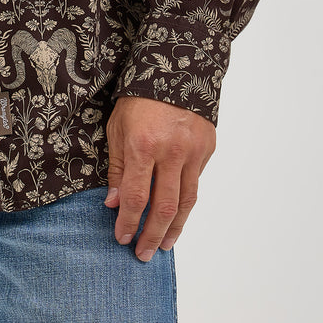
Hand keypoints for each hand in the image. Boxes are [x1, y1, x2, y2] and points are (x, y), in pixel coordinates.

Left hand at [104, 95, 216, 261]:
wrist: (175, 67)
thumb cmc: (139, 98)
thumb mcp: (117, 127)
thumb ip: (118, 167)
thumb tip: (115, 203)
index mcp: (143, 145)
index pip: (136, 197)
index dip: (129, 222)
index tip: (122, 237)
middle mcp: (171, 152)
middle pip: (164, 207)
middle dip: (152, 235)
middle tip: (143, 254)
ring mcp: (193, 152)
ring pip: (186, 202)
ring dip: (175, 228)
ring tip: (164, 245)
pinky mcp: (207, 149)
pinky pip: (195, 183)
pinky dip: (186, 203)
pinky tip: (177, 216)